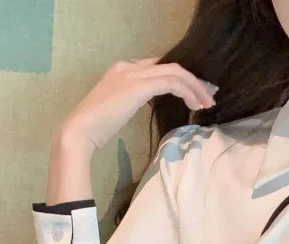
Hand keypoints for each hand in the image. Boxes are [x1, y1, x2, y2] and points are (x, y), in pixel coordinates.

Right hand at [57, 58, 218, 152]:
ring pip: (175, 72)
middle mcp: (128, 67)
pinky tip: (194, 105)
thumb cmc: (96, 128)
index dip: (180, 79)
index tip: (195, 95)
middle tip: (208, 98)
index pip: (158, 67)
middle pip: (171, 66)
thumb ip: (133, 101)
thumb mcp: (118, 109)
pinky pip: (171, 83)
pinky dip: (187, 92)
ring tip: (206, 104)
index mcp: (122, 70)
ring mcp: (133, 74)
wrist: (80, 131)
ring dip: (195, 87)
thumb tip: (147, 105)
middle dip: (193, 81)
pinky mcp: (139, 86)